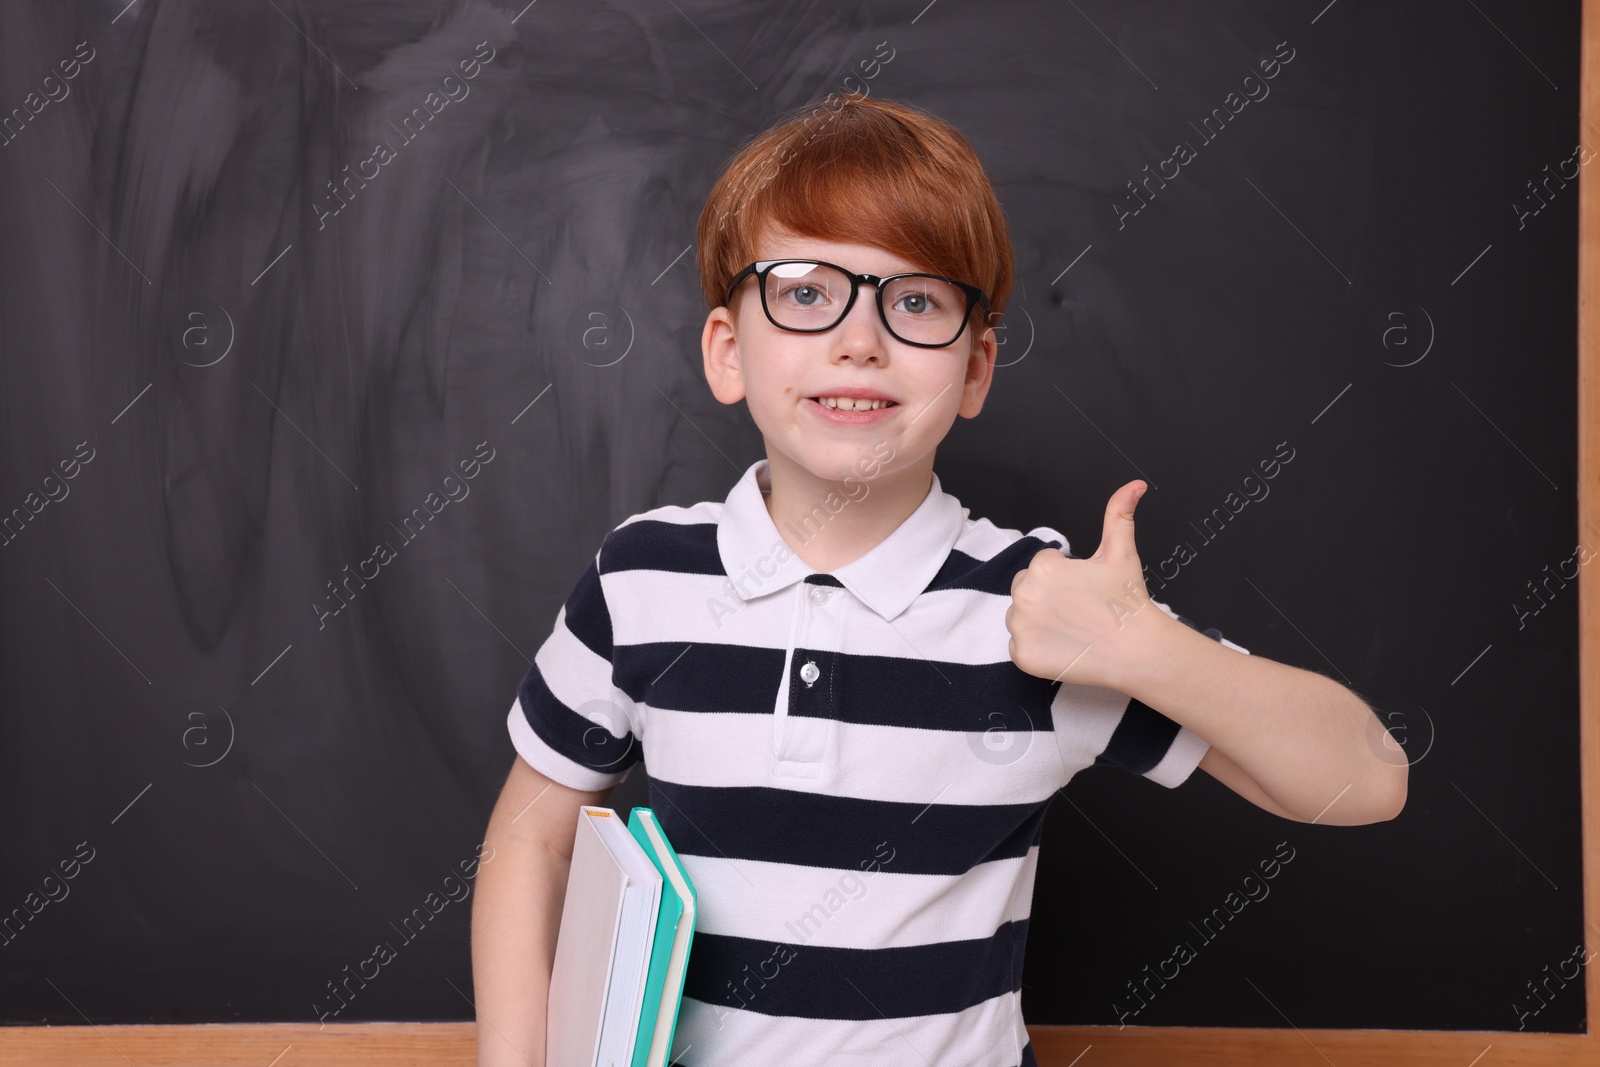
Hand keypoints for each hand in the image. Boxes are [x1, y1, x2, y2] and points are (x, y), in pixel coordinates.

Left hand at [1005, 479, 1170, 690]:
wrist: (1137, 651)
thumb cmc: (1127, 602)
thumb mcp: (1121, 552)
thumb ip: (1119, 513)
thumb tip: (1135, 485)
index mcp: (1043, 567)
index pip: (1043, 565)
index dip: (1067, 576)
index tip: (1085, 590)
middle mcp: (1024, 594)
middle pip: (1027, 588)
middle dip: (1048, 595)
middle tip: (1079, 609)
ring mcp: (1020, 627)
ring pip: (1020, 616)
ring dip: (1039, 620)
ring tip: (1073, 627)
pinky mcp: (1021, 655)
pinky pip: (1019, 645)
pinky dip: (1037, 647)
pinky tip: (1064, 646)